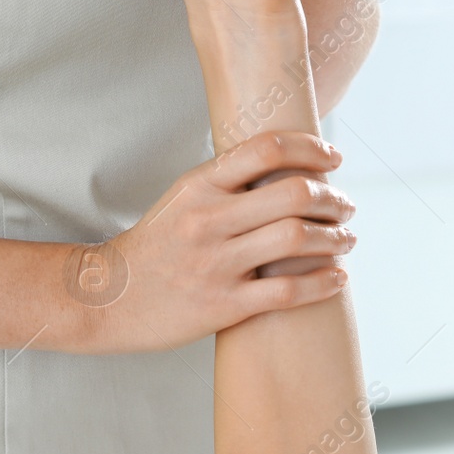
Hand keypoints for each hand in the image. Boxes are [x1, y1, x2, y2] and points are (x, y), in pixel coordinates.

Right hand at [79, 132, 357, 352]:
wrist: (106, 298)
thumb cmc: (154, 246)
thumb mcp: (182, 198)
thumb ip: (227, 181)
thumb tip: (286, 164)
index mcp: (200, 185)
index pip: (267, 148)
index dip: (311, 148)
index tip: (333, 158)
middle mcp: (209, 220)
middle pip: (293, 193)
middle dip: (333, 197)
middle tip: (346, 204)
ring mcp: (216, 263)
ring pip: (296, 239)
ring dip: (336, 237)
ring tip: (347, 238)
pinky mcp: (224, 305)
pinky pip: (288, 291)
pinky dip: (323, 282)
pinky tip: (338, 277)